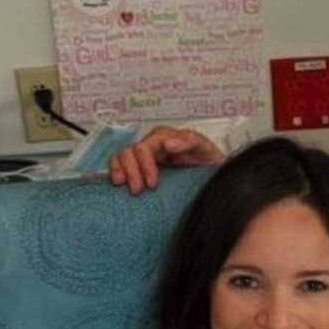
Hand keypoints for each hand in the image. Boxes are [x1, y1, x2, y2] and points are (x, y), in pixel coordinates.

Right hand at [109, 126, 224, 193]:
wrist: (212, 172)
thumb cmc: (207, 158)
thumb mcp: (204, 147)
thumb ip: (189, 141)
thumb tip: (168, 144)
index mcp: (163, 138)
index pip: (145, 147)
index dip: (145, 164)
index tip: (152, 183)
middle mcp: (151, 146)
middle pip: (130, 152)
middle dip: (131, 171)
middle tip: (137, 190)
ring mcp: (144, 157)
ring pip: (121, 157)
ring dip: (119, 171)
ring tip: (122, 186)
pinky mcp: (141, 168)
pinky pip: (121, 166)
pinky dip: (116, 172)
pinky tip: (118, 184)